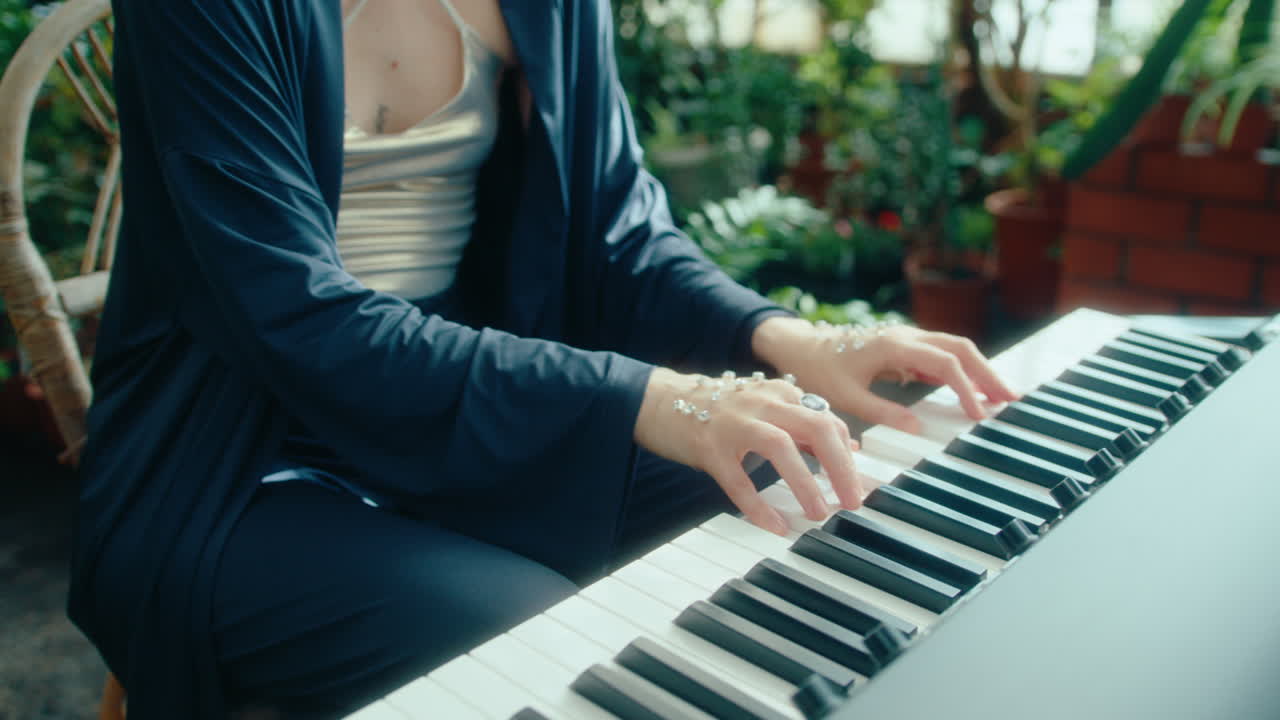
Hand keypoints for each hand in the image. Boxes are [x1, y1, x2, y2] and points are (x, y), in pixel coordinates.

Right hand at [634, 368, 860, 535]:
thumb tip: (850, 447)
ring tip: (819, 513)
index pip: (829, 421)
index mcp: (782, 394)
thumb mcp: (767, 411)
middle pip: (817, 427)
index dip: (850, 457)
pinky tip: (774, 526)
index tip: (860, 487)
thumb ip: (805, 426)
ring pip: (781, 447)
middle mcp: (763, 402)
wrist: (660, 400)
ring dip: (806, 483)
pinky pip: (738, 480)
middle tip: (853, 502)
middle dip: (841, 468)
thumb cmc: (719, 410)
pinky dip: (759, 506)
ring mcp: (734, 422)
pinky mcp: (709, 446)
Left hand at [751, 316, 1018, 433]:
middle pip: (960, 348)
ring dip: (979, 369)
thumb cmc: (819, 369)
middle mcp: (905, 336)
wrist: (800, 345)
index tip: (978, 413)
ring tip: (1000, 396)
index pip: (944, 362)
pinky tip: (972, 390)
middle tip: (1010, 399)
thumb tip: (917, 429)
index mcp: (893, 345)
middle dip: (987, 372)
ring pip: (954, 348)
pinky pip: (940, 354)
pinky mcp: (905, 346)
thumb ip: (882, 411)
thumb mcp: (845, 396)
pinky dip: (961, 370)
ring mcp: (907, 338)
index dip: (966, 387)